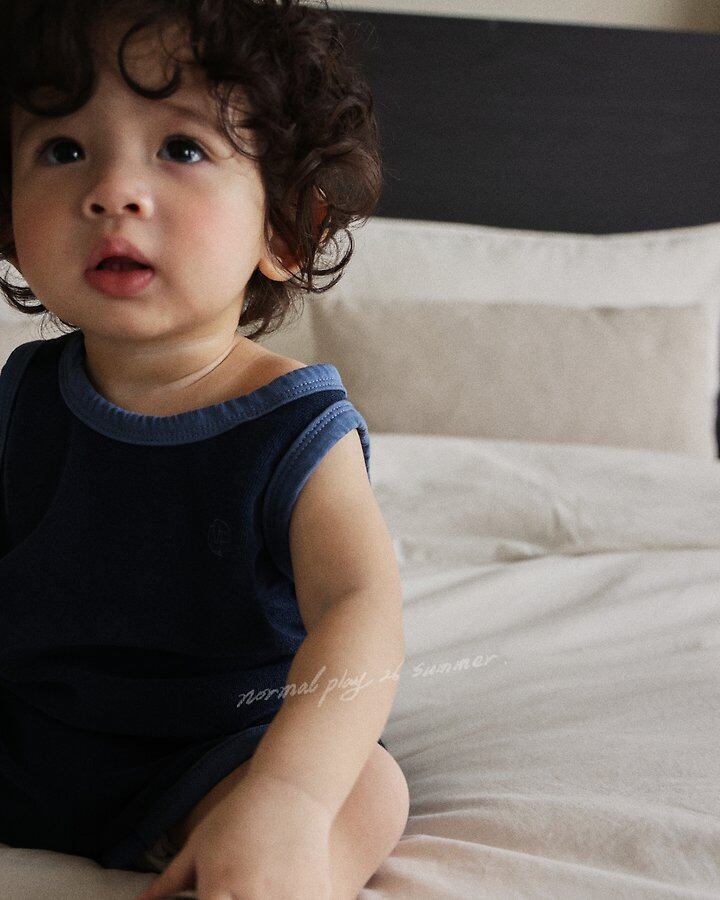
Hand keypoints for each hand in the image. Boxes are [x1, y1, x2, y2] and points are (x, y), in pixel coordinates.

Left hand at [134, 770, 333, 899]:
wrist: (292, 789)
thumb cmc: (239, 816)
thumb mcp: (199, 845)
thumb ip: (167, 882)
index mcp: (220, 887)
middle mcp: (254, 897)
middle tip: (233, 895)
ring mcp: (290, 899)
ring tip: (254, 891)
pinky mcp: (318, 898)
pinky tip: (280, 892)